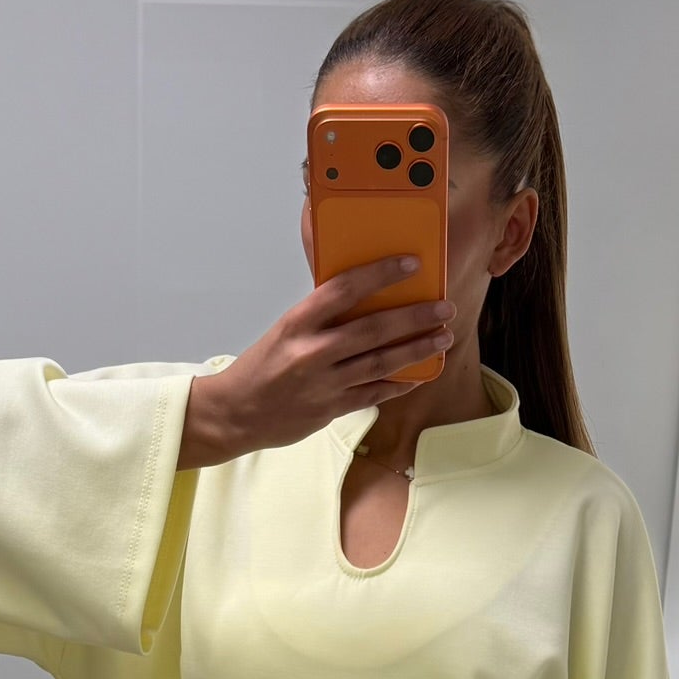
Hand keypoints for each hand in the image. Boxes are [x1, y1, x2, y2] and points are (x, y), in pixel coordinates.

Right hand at [194, 254, 456, 459]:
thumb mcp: (284, 331)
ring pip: (380, 363)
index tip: (411, 264)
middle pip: (373, 329)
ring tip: (442, 337)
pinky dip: (398, 384)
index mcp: (297, 323)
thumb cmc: (261, 368)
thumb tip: (364, 299)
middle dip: (414, 317)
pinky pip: (373, 394)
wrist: (234, 413)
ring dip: (416, 349)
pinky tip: (420, 374)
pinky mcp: (330, 410)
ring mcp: (323, 384)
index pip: (344, 289)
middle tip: (444, 308)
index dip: (381, 274)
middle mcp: (311, 352)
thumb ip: (321, 318)